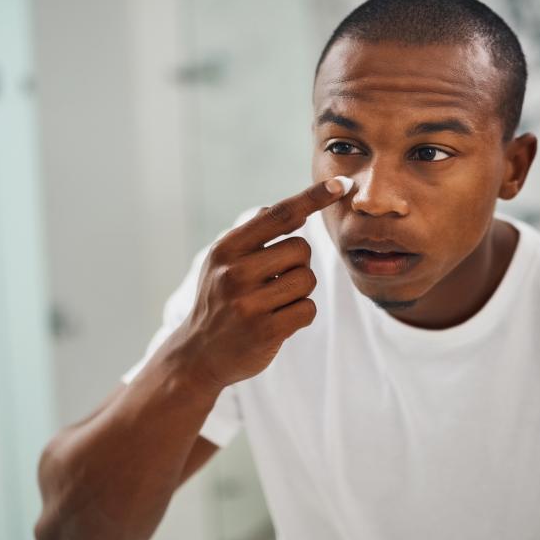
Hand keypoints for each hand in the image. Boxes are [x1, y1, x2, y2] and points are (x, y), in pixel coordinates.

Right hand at [176, 178, 349, 389]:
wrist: (198, 355)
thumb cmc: (219, 301)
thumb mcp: (222, 263)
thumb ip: (252, 236)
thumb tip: (287, 210)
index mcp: (226, 249)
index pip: (279, 215)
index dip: (312, 198)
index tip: (341, 184)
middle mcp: (234, 272)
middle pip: (301, 248)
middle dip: (298, 263)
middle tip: (277, 281)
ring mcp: (248, 303)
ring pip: (307, 279)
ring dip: (300, 291)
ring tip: (275, 302)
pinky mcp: (265, 330)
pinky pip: (308, 309)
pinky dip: (302, 314)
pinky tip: (280, 321)